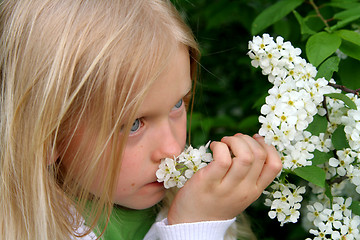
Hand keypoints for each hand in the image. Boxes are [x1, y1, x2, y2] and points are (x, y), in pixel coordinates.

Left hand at [167, 133, 281, 223]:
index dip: (268, 146)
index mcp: (255, 191)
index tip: (255, 139)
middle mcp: (244, 190)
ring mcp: (227, 187)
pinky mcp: (208, 182)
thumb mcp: (239, 192)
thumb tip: (253, 142)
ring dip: (234, 141)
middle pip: (259, 155)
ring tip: (224, 142)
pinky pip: (222, 159)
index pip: (275, 165)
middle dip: (247, 139)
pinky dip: (220, 146)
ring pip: (245, 156)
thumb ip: (248, 173)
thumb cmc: (216, 202)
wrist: (195, 224)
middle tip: (234, 140)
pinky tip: (214, 147)